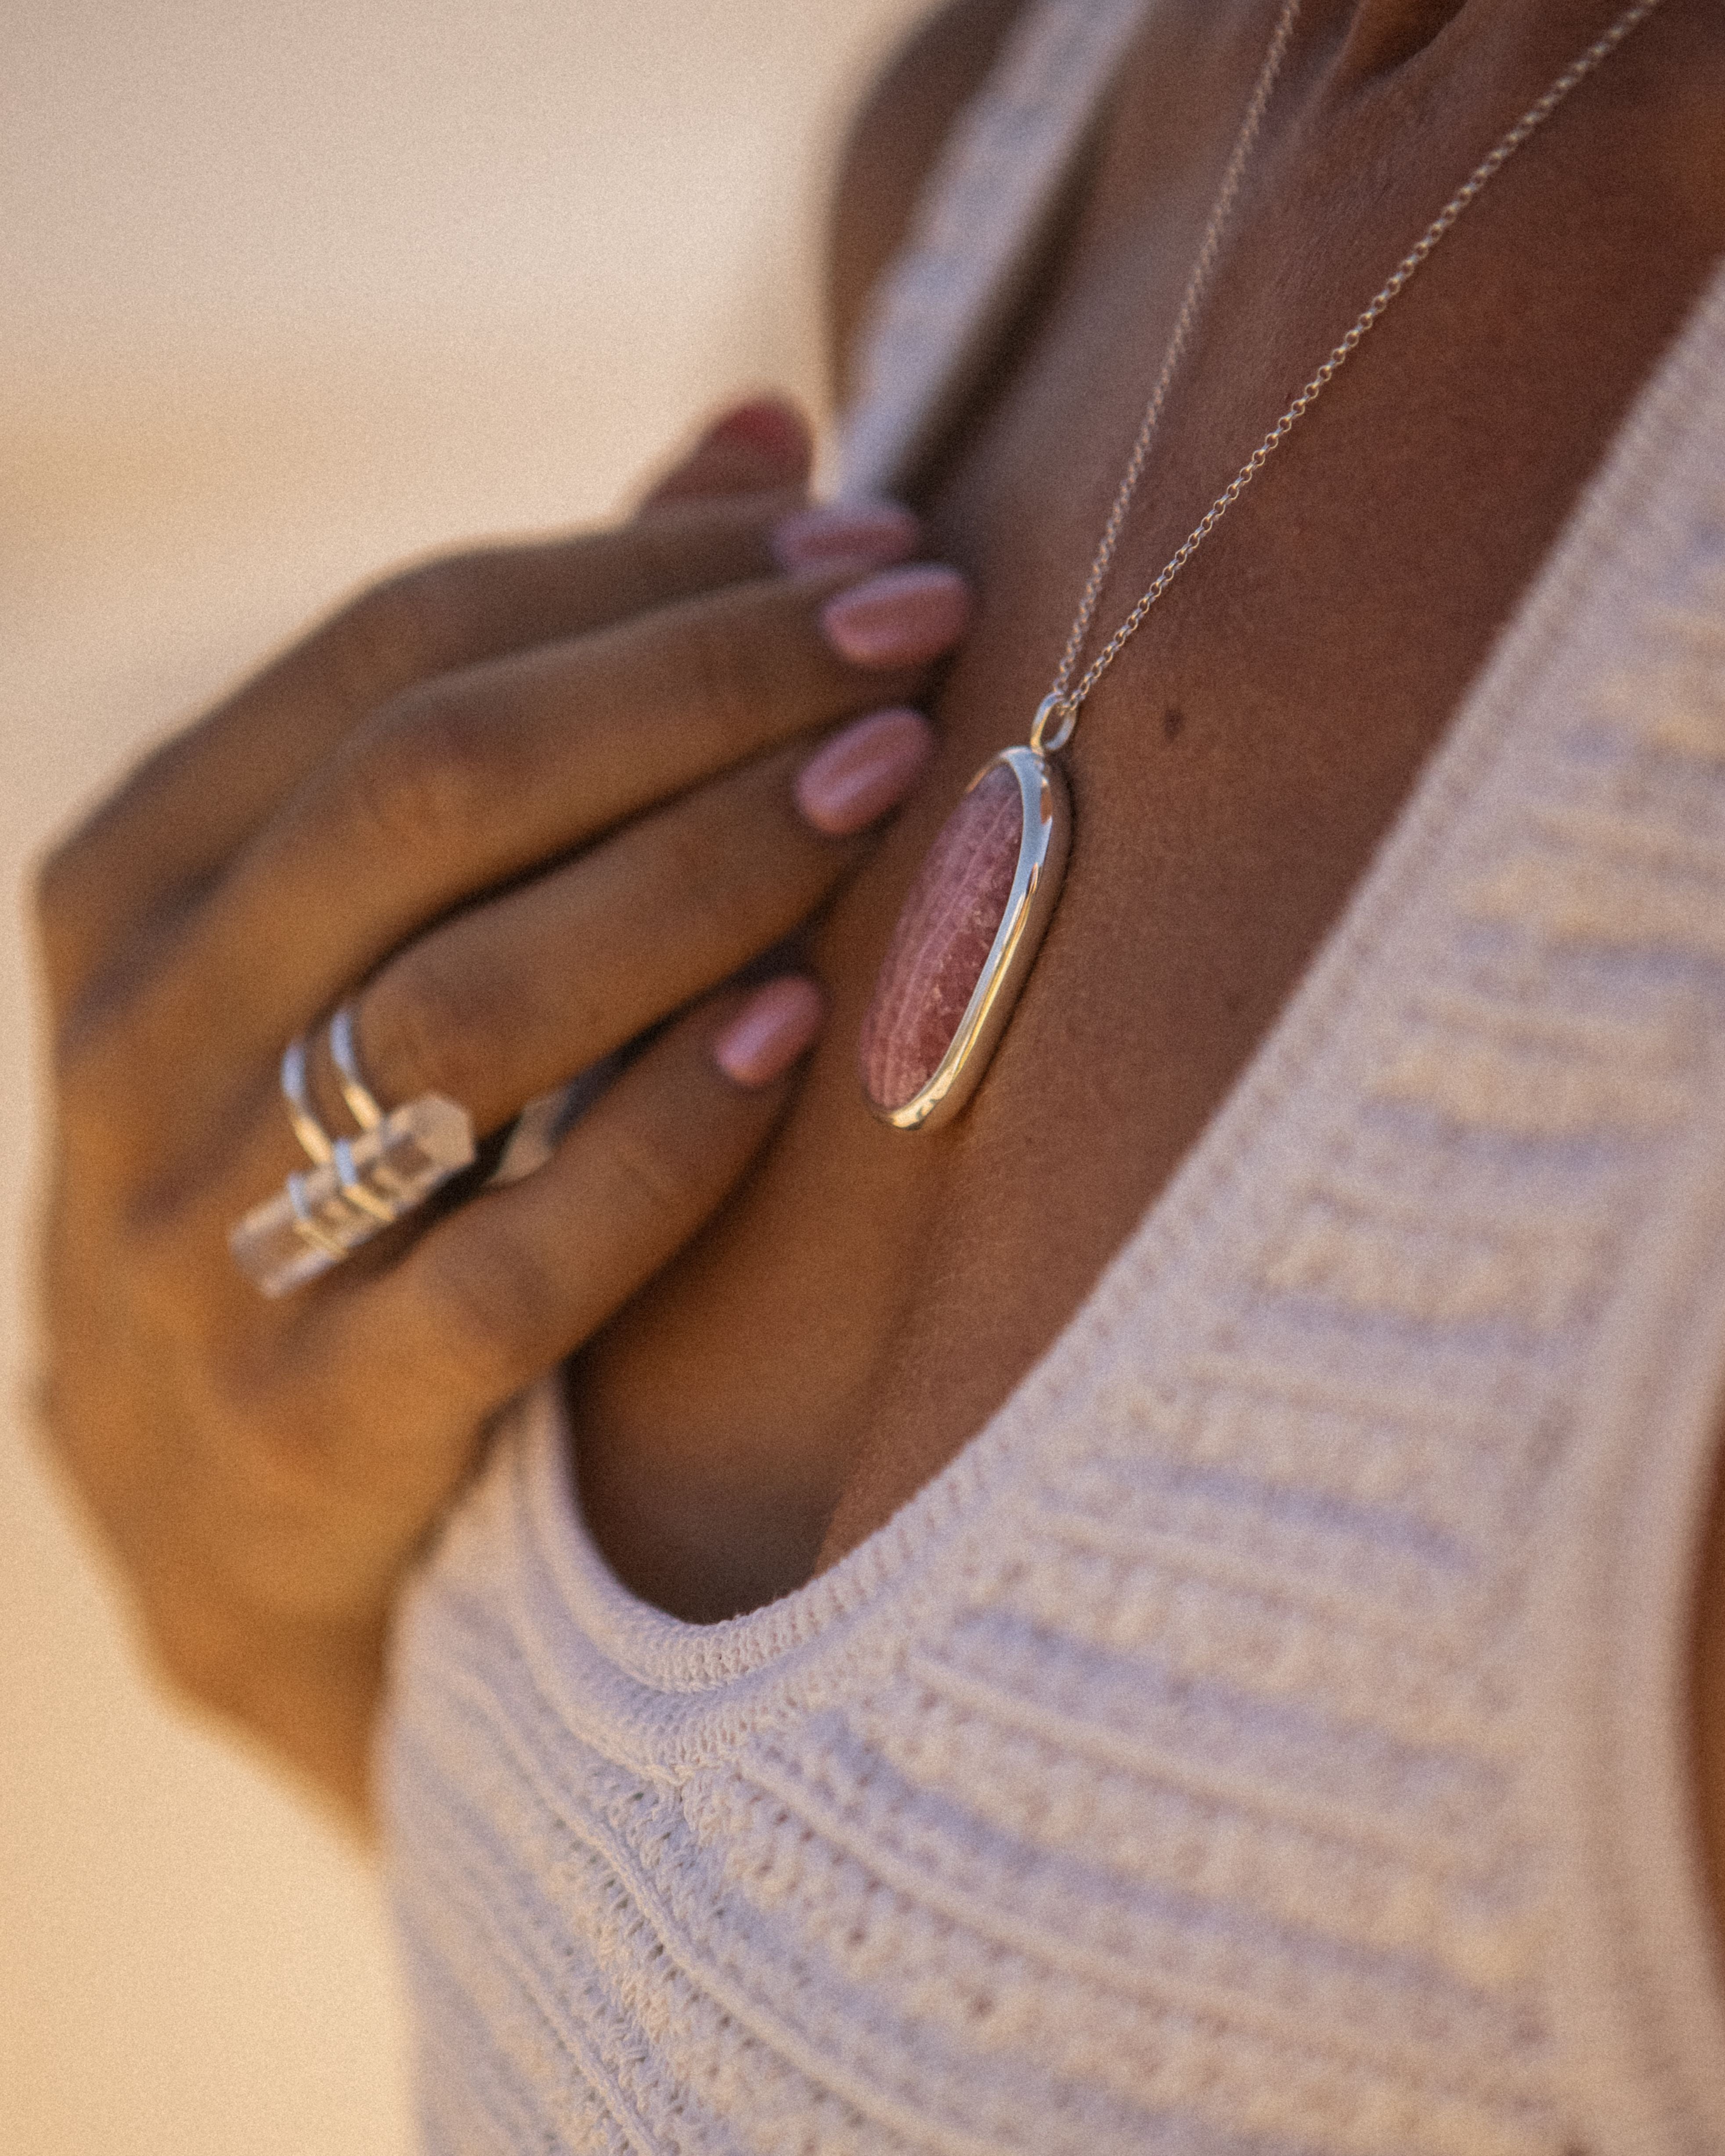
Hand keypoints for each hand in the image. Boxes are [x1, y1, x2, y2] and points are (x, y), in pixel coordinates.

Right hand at [31, 401, 969, 1828]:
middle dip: (697, 688)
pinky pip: (506, 1266)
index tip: (859, 537)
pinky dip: (667, 1137)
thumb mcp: (381, 918)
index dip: (643, 573)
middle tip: (916, 624)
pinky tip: (809, 1025)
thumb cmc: (344, 1147)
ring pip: (466, 1012)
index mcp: (138, 875)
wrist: (229, 1510)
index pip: (397, 647)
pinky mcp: (305, 1428)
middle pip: (429, 797)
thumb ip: (547, 682)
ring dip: (699, 875)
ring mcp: (201, 1244)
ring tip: (887, 780)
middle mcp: (140, 1040)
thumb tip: (762, 437)